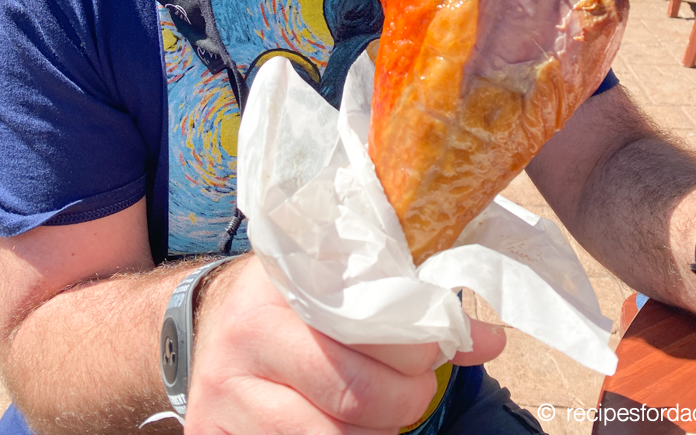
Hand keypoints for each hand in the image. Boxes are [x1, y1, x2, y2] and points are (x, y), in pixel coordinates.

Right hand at [187, 255, 504, 434]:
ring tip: (383, 416)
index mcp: (283, 285)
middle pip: (352, 397)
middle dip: (404, 402)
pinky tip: (352, 431)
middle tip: (415, 393)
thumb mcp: (336, 276)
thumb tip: (490, 340)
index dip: (418, 347)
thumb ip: (406, 304)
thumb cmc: (288, 295)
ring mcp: (224, 397)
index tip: (436, 351)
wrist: (205, 320)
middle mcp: (246, 340)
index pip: (367, 325)